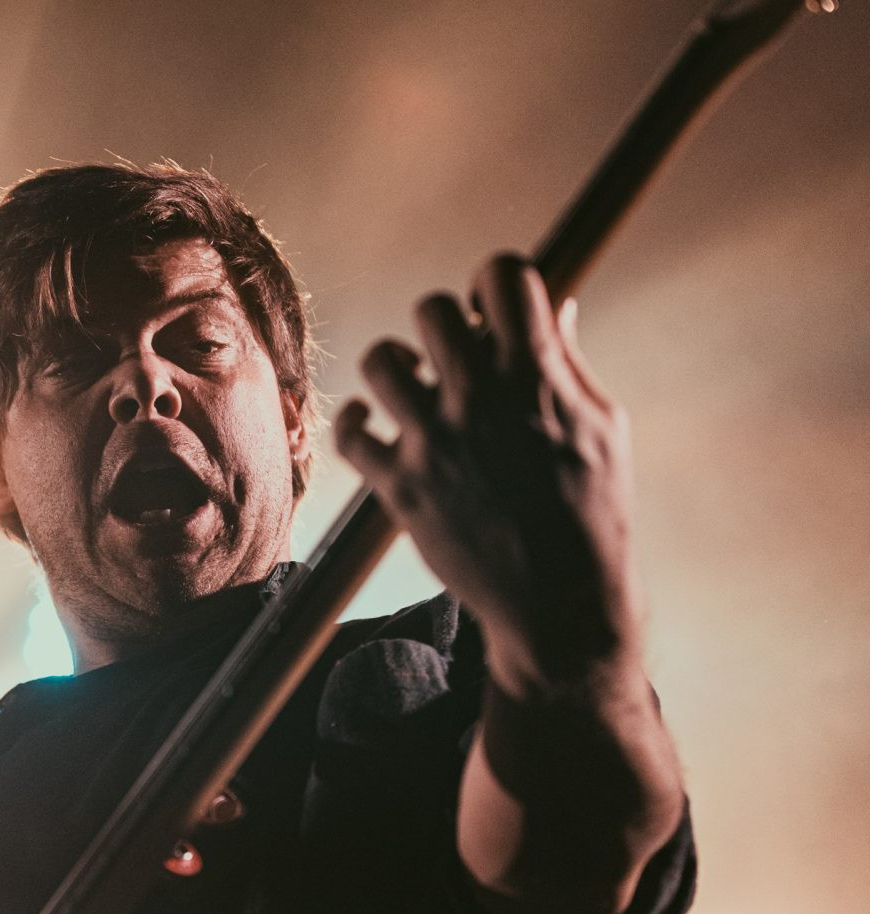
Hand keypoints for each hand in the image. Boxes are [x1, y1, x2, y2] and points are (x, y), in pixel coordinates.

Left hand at [333, 254, 645, 698]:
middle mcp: (479, 402)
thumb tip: (555, 305)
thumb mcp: (601, 428)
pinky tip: (378, 426)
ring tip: (417, 388)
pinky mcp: (398, 488)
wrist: (559, 600)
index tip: (497, 313)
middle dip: (444, 323)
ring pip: (380, 361)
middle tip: (456, 356)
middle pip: (431, 310)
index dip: (498, 281)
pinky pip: (349, 430)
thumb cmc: (591, 511)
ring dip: (396, 367)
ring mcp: (433, 444)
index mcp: (538, 378)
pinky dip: (358, 422)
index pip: (503, 276)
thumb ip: (566, 362)